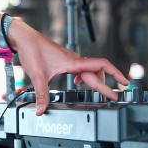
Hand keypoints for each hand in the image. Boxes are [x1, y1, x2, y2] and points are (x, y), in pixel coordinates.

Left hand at [9, 22, 128, 115]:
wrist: (25, 38)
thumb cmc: (33, 50)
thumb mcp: (38, 76)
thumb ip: (42, 95)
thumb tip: (42, 110)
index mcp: (74, 62)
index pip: (101, 68)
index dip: (115, 77)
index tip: (121, 88)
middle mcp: (75, 60)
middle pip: (99, 71)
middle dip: (108, 83)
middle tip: (116, 95)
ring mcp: (71, 59)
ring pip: (91, 69)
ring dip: (98, 79)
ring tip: (102, 90)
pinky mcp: (65, 59)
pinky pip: (81, 68)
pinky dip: (85, 76)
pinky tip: (78, 82)